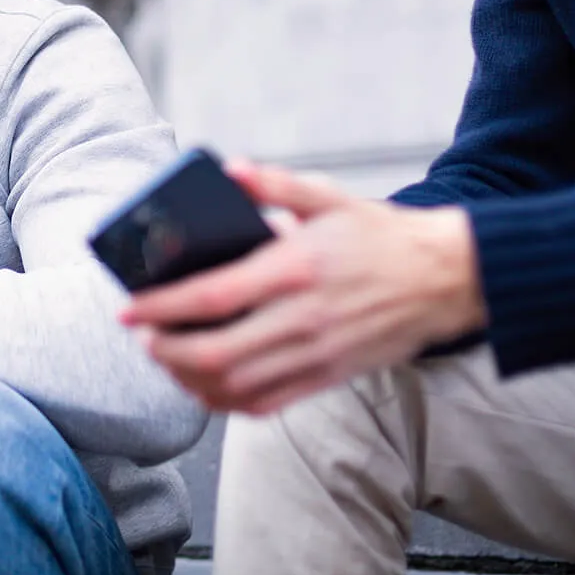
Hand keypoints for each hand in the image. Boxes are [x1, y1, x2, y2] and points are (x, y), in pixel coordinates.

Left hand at [120, 163, 485, 415]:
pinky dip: (227, 401)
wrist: (444, 279)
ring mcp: (317, 354)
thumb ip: (274, 184)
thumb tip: (229, 170)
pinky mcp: (329, 378)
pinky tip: (206, 386)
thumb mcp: (328, 198)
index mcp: (296, 269)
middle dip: (166, 350)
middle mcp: (303, 318)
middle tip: (142, 338)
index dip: (163, 308)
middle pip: (216, 352)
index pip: (213, 297)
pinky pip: (267, 404)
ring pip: (236, 385)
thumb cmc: (380, 236)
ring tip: (166, 359)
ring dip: (190, 378)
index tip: (130, 310)